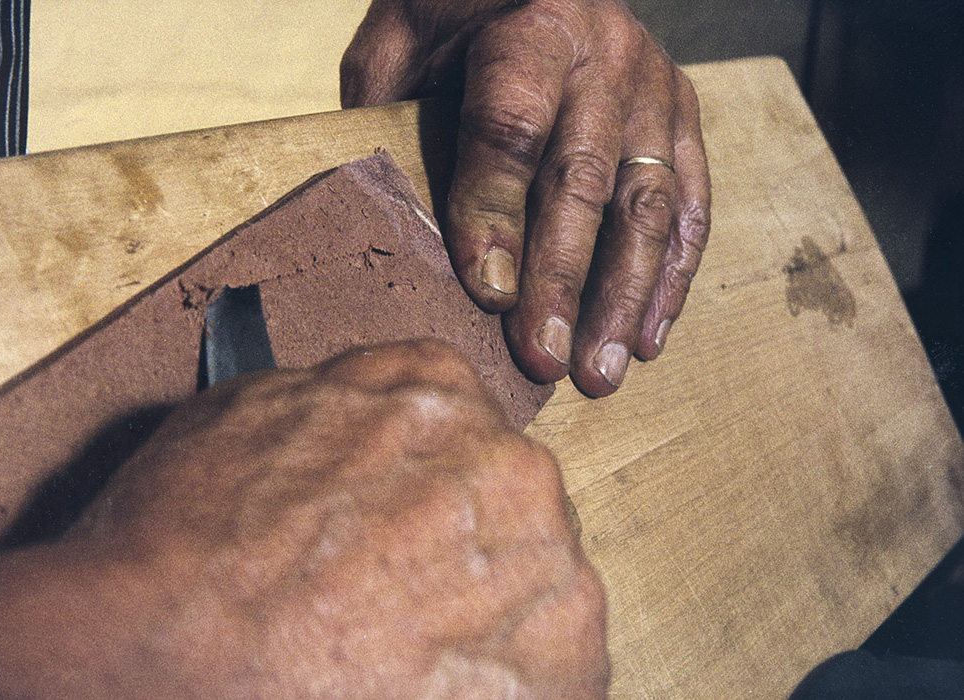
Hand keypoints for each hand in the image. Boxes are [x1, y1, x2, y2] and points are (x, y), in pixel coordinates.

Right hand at [0, 341, 607, 697]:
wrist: (161, 656)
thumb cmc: (181, 548)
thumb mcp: (247, 412)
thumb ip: (342, 401)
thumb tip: (369, 416)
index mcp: (437, 394)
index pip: (465, 427)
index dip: (428, 487)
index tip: (405, 529)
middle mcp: (505, 466)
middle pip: (508, 510)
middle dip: (462, 552)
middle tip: (394, 604)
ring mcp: (541, 565)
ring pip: (539, 589)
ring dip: (489, 620)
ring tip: (409, 660)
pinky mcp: (560, 665)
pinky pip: (560, 671)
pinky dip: (514, 684)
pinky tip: (443, 690)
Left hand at [341, 0, 710, 396]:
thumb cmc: (454, 13)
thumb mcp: (402, 42)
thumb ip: (392, 115)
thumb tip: (396, 227)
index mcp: (527, 27)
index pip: (510, 129)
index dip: (496, 215)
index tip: (487, 295)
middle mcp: (603, 55)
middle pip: (582, 179)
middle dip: (562, 280)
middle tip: (542, 360)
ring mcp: (654, 88)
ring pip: (645, 204)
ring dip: (624, 298)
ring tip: (599, 373)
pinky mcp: (683, 119)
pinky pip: (688, 206)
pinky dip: (671, 279)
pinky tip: (646, 339)